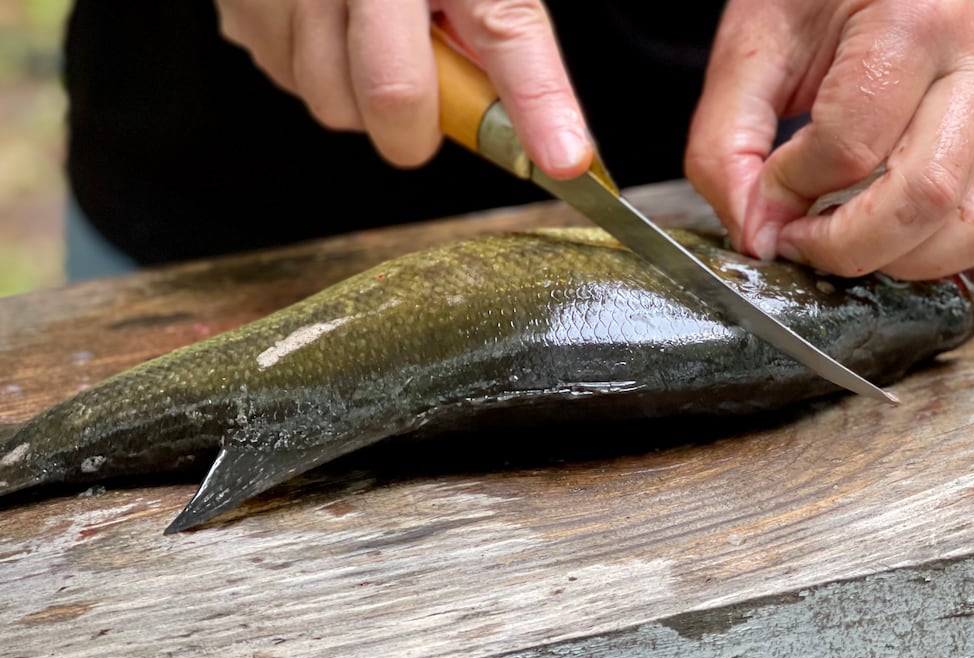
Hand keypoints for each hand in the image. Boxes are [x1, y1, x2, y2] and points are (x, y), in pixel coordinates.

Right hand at [213, 0, 591, 176]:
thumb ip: (495, 27)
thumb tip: (542, 127)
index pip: (506, 32)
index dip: (538, 105)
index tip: (563, 159)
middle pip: (393, 94)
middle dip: (415, 130)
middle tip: (427, 103)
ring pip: (332, 103)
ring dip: (360, 100)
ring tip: (370, 40)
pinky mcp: (243, 8)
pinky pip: (287, 79)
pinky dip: (316, 72)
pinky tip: (328, 26)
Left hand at [685, 0, 973, 278]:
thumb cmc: (807, 2)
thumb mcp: (748, 53)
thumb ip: (728, 149)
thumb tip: (758, 239)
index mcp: (913, 18)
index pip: (850, 146)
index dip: (790, 191)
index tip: (759, 197)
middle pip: (925, 196)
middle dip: (844, 246)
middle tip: (793, 242)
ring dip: (896, 259)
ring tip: (838, 238)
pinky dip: (931, 253)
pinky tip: (878, 233)